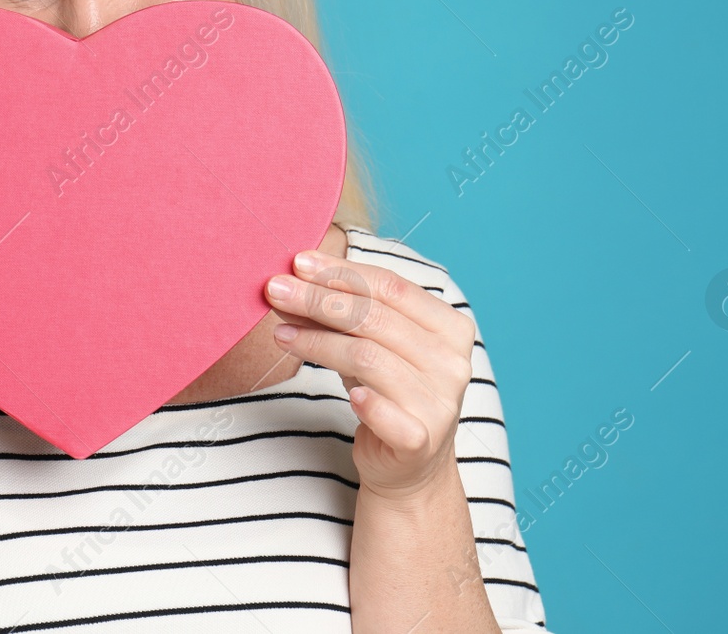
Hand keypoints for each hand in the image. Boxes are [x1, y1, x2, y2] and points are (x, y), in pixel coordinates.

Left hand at [263, 249, 476, 503]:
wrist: (410, 465)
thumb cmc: (389, 391)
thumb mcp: (370, 344)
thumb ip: (343, 314)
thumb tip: (292, 281)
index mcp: (450, 327)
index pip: (392, 287)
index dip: (342, 271)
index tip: (298, 263)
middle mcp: (452, 362)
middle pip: (375, 318)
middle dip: (318, 299)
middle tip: (276, 290)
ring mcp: (439, 402)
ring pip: (367, 357)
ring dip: (316, 342)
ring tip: (281, 334)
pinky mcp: (419, 441)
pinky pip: (384, 412)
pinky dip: (362, 400)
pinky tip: (343, 392)